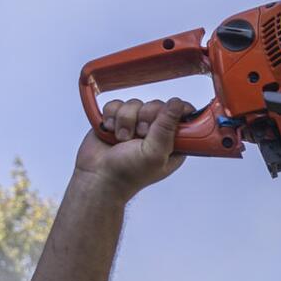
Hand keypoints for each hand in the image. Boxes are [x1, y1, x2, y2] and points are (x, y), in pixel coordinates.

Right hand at [76, 97, 191, 199]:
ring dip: (125, 121)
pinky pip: (116, 104)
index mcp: (172, 141)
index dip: (173, 112)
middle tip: (140, 135)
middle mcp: (155, 131)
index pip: (181, 115)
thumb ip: (167, 128)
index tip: (162, 118)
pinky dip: (111, 117)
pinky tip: (111, 132)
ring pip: (134, 104)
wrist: (99, 176)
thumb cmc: (128, 174)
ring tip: (123, 139)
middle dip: (144, 118)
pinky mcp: (118, 119)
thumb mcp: (155, 153)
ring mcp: (136, 124)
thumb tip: (178, 105)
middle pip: (155, 105)